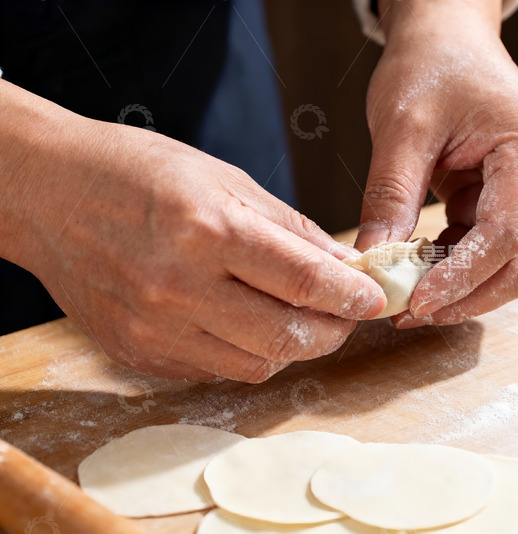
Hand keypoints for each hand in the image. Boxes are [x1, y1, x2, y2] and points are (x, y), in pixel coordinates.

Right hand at [0, 81, 385, 381]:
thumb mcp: (224, 180)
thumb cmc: (136, 173)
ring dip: (292, 346)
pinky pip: (216, 371)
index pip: (304, 282)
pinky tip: (245, 322)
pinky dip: (246, 352)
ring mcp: (155, 329)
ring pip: (257, 365)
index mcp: (207, 230)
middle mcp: (179, 287)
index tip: (376, 299)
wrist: (47, 194)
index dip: (352, 296)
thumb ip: (290, 230)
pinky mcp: (138, 354)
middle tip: (345, 314)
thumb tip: (343, 266)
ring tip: (298, 316)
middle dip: (333, 331)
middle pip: (287, 337)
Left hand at [355, 0, 517, 327]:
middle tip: (409, 313)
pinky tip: (420, 271)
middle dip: (466, 297)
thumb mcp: (402, 127)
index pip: (505, 237)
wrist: (449, 37)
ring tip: (408, 297)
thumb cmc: (431, 66)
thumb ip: (390, 196)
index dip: (461, 280)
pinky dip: (458, 266)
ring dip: (462, 288)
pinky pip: (492, 248)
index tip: (414, 304)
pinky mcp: (517, 197)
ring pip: (510, 265)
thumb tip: (373, 263)